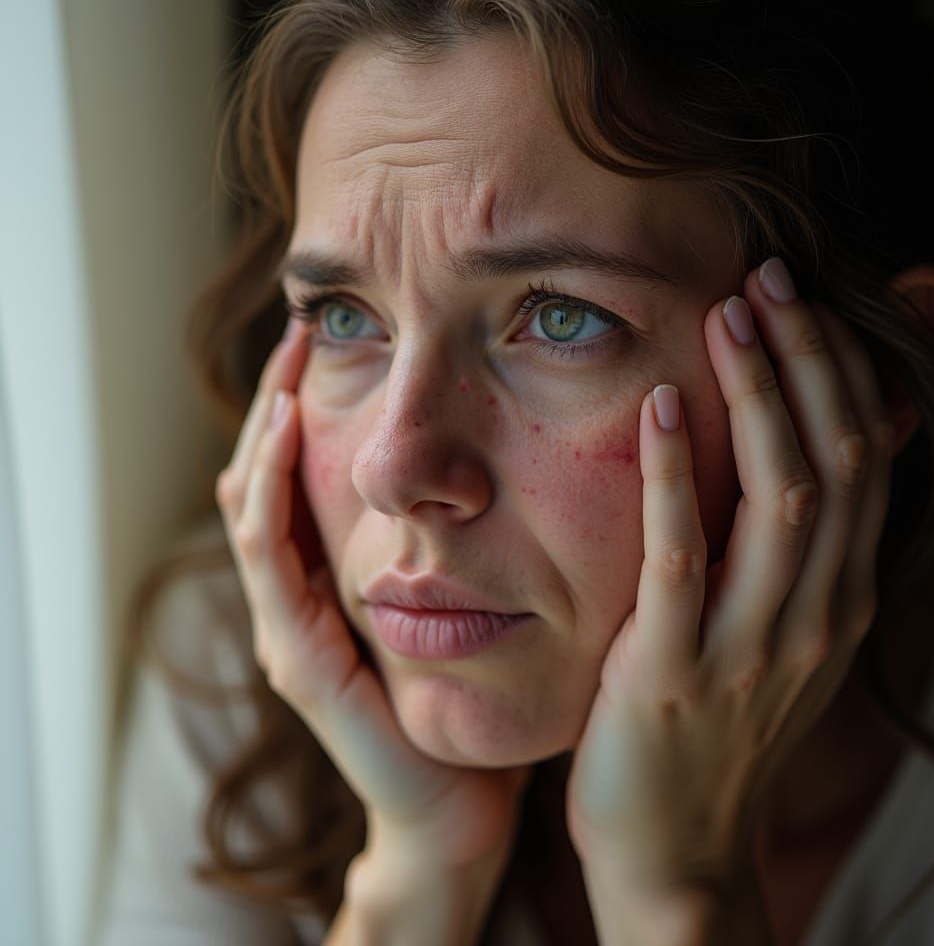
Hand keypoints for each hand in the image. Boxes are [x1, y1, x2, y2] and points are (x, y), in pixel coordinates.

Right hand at [216, 319, 532, 866]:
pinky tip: (285, 436)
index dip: (302, 406)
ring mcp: (290, 628)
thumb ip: (447, 533)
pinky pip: (271, 561)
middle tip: (296, 328)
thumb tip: (488, 448)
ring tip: (285, 366)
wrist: (457, 798)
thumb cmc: (469, 694)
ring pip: (252, 509)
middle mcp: (298, 598)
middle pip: (264, 479)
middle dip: (275, 402)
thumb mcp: (454, 593)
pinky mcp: (300, 658)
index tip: (326, 337)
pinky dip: (269, 494)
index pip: (297, 475)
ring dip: (263, 435)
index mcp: (331, 579)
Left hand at [566, 257, 893, 899]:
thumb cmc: (715, 725)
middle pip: (836, 461)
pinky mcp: (676, 672)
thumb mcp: (779, 631)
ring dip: (761, 395)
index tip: (800, 299)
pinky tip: (666, 405)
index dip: (841, 372)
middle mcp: (814, 616)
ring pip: (781, 497)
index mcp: (838, 599)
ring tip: (730, 313)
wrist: (675, 846)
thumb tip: (824, 451)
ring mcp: (751, 646)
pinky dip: (679, 476)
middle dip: (808, 360)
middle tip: (768, 276)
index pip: (865, 461)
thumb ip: (802, 546)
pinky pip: (686, 558)